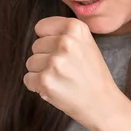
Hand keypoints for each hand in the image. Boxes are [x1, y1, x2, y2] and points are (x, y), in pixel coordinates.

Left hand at [23, 16, 130, 130]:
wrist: (102, 103)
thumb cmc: (92, 73)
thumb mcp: (85, 42)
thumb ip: (64, 32)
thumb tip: (40, 29)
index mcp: (76, 28)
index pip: (41, 27)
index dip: (48, 40)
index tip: (60, 50)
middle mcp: (65, 42)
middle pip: (36, 45)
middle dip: (46, 57)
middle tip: (65, 68)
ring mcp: (55, 62)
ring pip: (31, 62)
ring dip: (41, 72)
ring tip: (61, 78)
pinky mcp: (45, 81)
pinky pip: (28, 78)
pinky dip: (37, 86)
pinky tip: (55, 87)